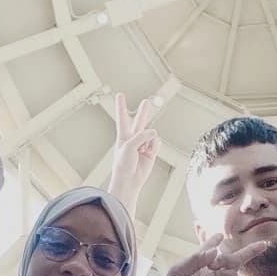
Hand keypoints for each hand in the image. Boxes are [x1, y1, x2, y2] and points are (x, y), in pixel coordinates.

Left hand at [107, 92, 160, 211]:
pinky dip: (154, 147)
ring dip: (148, 140)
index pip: (123, 117)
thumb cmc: (123, 165)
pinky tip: (149, 153)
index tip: (120, 95)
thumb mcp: (128, 146)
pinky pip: (156, 143)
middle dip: (144, 111)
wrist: (130, 181)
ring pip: (151, 134)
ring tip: (143, 149)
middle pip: (140, 121)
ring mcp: (143, 145)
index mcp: (123, 135)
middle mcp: (133, 138)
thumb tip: (154, 133)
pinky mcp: (151, 151)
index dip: (121, 106)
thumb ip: (141, 136)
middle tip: (146, 102)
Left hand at [155, 234, 268, 275]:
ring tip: (212, 264)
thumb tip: (214, 250)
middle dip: (246, 251)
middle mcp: (211, 273)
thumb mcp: (176, 273)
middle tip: (244, 243)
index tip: (219, 235)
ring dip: (225, 260)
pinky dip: (223, 274)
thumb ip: (194, 259)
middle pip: (232, 258)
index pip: (210, 250)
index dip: (214, 241)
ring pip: (233, 266)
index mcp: (197, 266)